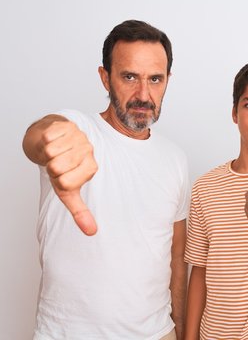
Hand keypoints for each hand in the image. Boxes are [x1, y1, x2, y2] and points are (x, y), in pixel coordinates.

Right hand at [42, 120, 97, 234]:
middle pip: (56, 167)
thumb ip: (80, 212)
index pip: (66, 183)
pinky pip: (48, 138)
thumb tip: (91, 232)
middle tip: (58, 163)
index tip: (63, 176)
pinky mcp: (67, 125)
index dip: (57, 181)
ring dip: (48, 154)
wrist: (55, 142)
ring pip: (51, 152)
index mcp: (91, 168)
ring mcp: (79, 137)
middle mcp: (88, 151)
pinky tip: (54, 141)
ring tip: (56, 152)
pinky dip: (46, 141)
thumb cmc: (62, 169)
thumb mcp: (69, 192)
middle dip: (51, 167)